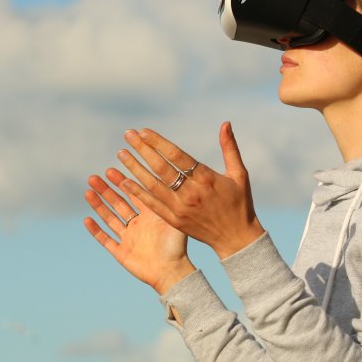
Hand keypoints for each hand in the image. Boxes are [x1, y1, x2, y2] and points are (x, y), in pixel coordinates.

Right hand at [84, 167, 195, 294]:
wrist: (173, 272)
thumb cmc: (177, 246)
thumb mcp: (173, 219)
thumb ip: (166, 201)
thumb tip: (163, 177)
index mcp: (149, 215)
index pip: (133, 193)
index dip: (121, 182)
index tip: (110, 169)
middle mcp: (137, 224)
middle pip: (117, 203)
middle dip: (105, 190)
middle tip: (94, 177)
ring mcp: (128, 238)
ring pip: (109, 218)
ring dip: (98, 205)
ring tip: (88, 191)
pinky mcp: (121, 252)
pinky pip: (106, 240)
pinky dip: (96, 230)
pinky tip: (87, 219)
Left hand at [117, 122, 264, 258]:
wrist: (236, 238)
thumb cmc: (239, 203)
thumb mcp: (239, 174)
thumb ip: (229, 148)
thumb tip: (225, 123)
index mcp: (206, 179)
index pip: (177, 156)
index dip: (158, 142)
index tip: (143, 131)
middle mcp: (191, 193)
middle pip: (161, 168)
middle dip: (142, 150)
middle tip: (128, 135)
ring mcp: (180, 208)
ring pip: (152, 185)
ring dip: (135, 168)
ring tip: (121, 154)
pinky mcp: (174, 221)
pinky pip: (152, 204)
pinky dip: (138, 193)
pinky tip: (125, 181)